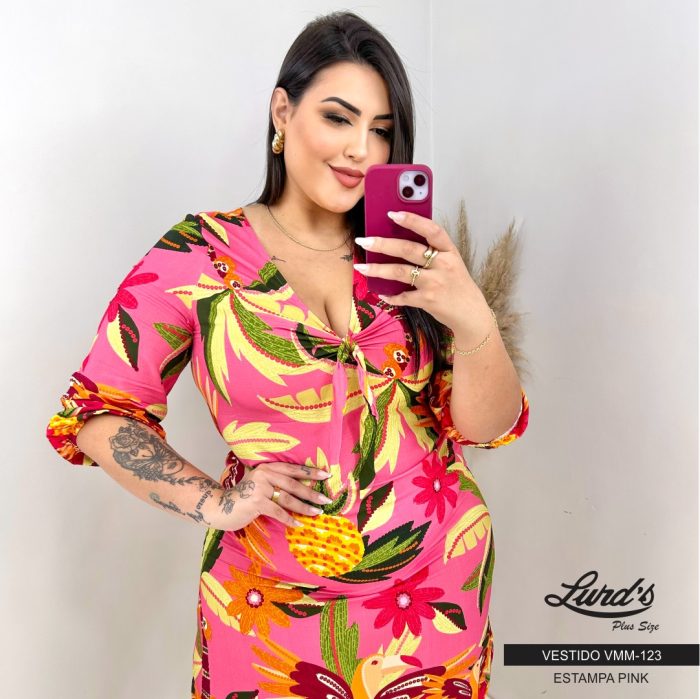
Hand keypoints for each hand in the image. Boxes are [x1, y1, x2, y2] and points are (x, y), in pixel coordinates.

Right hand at [208, 462, 332, 530]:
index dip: (310, 472)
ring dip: (305, 506)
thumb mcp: (260, 484)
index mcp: (267, 467)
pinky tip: (299, 524)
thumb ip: (276, 482)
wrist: (219, 507)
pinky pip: (278, 511)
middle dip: (312, 492)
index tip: (326, 475)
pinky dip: (289, 519)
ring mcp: (260, 487)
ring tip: (317, 512)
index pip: (293, 469)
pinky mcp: (256, 502)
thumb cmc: (243, 497)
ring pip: (288, 498)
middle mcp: (264, 474)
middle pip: (294, 484)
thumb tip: (302, 488)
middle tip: (326, 499)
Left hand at [354, 210, 488, 333]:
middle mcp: (444, 264)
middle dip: (383, 244)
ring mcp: (435, 283)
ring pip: (401, 271)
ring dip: (378, 269)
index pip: (432, 230)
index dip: (412, 220)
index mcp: (450, 251)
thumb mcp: (451, 263)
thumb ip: (432, 253)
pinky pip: (403, 296)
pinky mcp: (428, 300)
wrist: (471, 314)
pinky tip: (381, 293)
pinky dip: (391, 296)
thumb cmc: (457, 285)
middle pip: (409, 249)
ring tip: (361, 267)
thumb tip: (400, 242)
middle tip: (364, 240)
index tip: (392, 213)